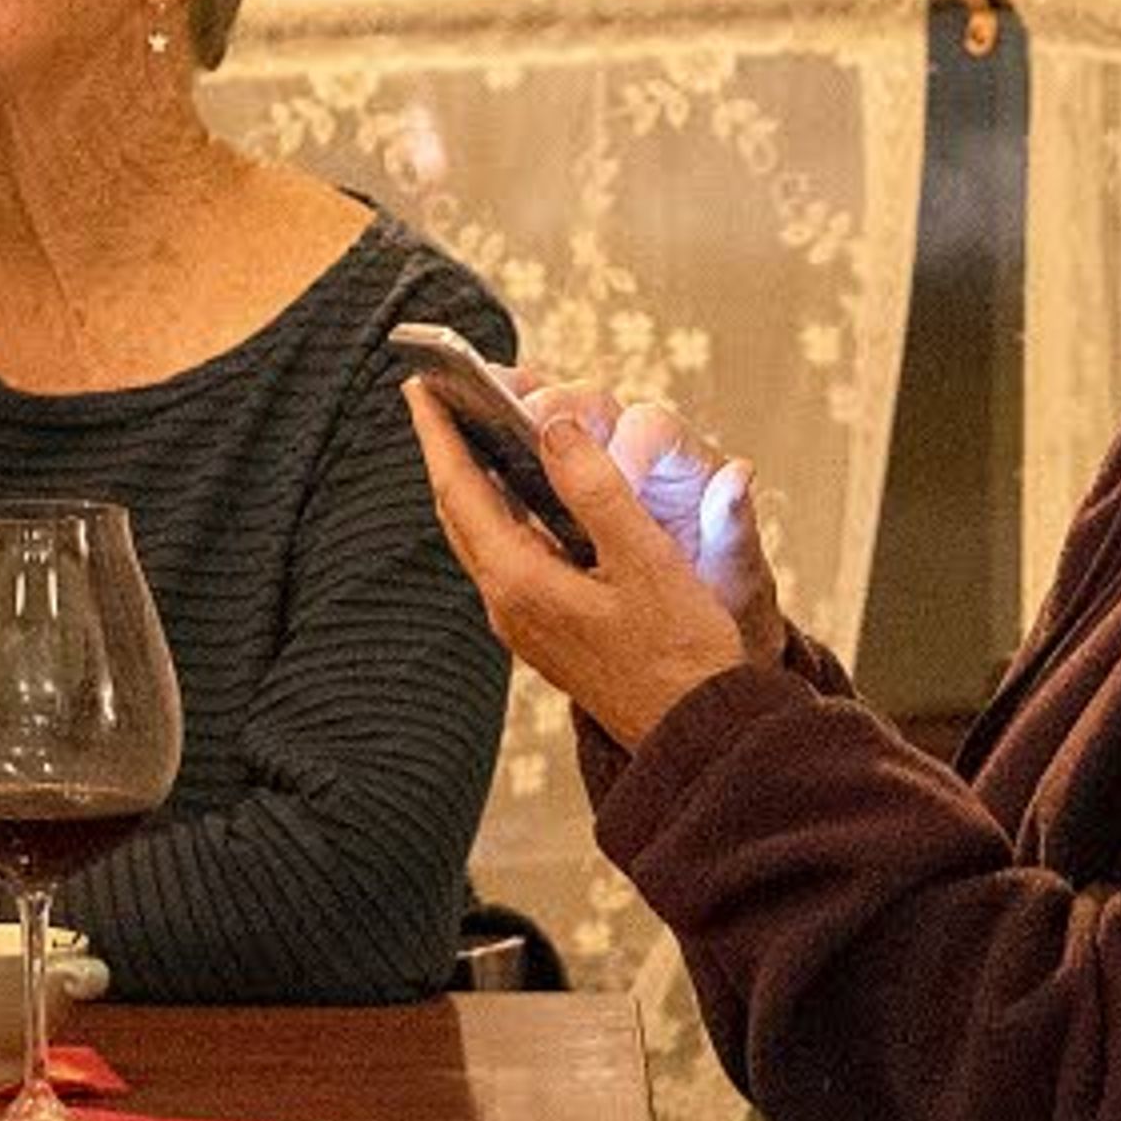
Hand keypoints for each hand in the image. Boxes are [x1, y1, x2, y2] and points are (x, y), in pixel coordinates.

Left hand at [407, 382, 770, 752]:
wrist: (699, 738)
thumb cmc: (682, 655)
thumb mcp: (645, 560)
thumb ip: (597, 488)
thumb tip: (554, 425)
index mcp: (520, 582)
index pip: (460, 489)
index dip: (439, 431)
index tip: (421, 382)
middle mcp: (508, 604)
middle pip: (460, 510)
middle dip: (447, 450)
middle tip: (439, 396)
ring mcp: (524, 622)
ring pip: (480, 534)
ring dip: (473, 480)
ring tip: (474, 432)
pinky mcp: (546, 631)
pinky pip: (505, 555)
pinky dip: (503, 511)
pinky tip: (524, 494)